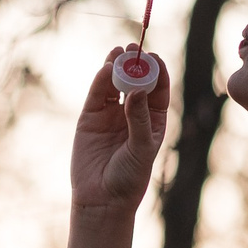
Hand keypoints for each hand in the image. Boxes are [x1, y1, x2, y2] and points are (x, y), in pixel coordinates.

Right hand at [68, 47, 171, 214]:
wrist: (101, 199)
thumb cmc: (129, 178)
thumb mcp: (142, 147)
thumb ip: (139, 119)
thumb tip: (136, 90)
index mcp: (153, 120)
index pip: (158, 89)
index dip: (157, 71)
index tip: (155, 57)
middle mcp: (133, 113)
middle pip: (136, 81)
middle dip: (136, 63)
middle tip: (135, 48)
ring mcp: (110, 115)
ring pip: (115, 84)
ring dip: (117, 66)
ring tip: (119, 51)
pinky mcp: (90, 118)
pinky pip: (97, 95)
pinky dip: (101, 80)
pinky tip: (106, 68)